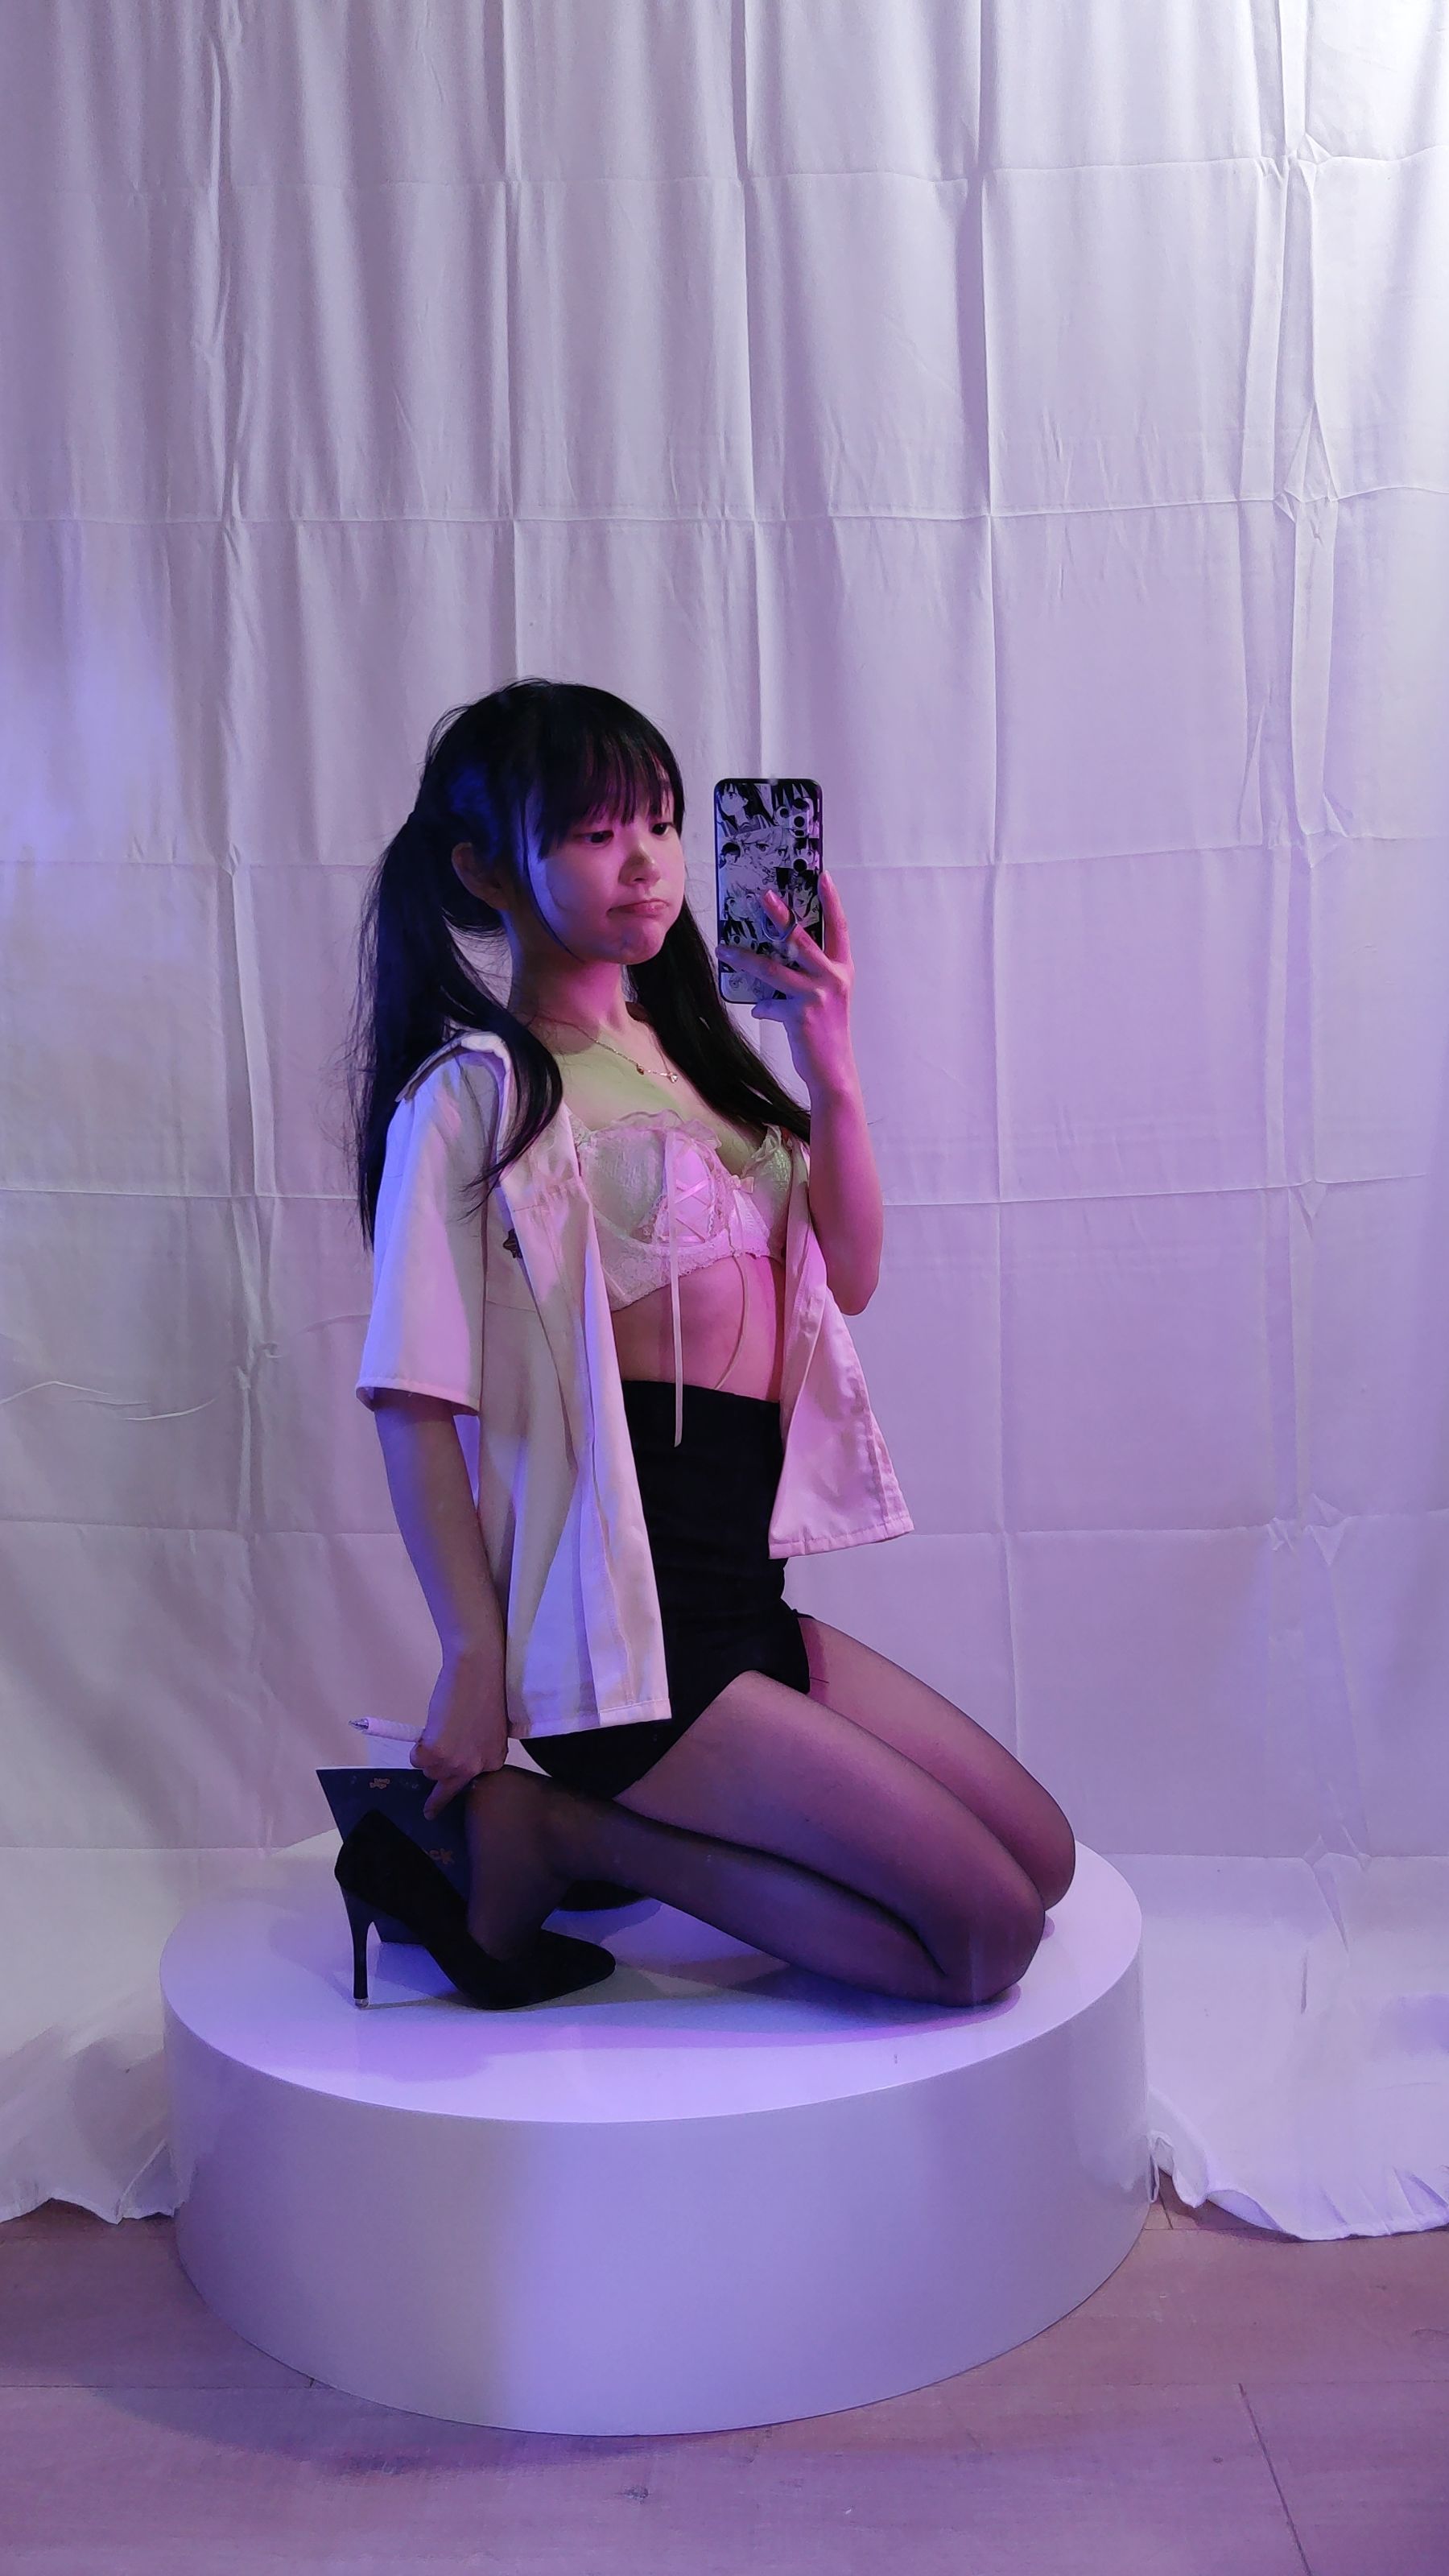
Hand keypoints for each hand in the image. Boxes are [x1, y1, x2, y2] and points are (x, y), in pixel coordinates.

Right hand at [410, 1651, 508, 1818]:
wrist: (478, 1669)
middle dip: (440, 1777)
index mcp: (493, 1761)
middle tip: (428, 1812)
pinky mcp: (435, 1752)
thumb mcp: (490, 1727)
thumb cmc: (485, 1688)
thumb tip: (460, 1754)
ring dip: (427, 1755)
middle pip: (446, 1783)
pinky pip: (415, 1759)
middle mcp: (475, 1767)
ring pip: (429, 1771)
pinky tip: (428, 1729)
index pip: (470, 1781)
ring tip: (438, 1729)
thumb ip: (477, 1746)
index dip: (458, 1776)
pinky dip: (416, 1746)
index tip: (449, 1796)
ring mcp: (455, 1762)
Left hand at [717, 869, 857, 1100]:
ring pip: (772, 968)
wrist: (833, 1070)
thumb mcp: (825, 999)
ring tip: (724, 948)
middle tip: (763, 895)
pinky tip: (759, 1010)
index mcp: (842, 970)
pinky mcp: (799, 1014)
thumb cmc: (827, 1032)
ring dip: (745, 958)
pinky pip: (768, 1004)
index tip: (822, 875)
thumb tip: (771, 969)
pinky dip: (762, 1008)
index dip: (832, 902)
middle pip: (801, 939)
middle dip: (781, 916)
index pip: (839, 929)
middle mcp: (833, 978)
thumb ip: (806, 979)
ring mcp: (817, 995)